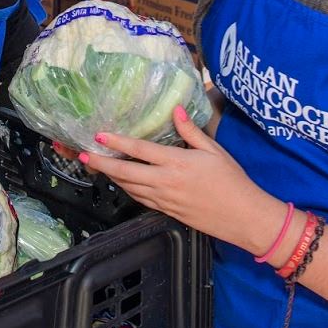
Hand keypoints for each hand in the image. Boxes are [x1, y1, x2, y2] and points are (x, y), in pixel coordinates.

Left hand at [80, 105, 275, 250]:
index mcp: (177, 163)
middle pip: (125, 173)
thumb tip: (176, 110)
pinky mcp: (167, 211)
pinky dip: (128, 189)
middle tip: (84, 156)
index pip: (140, 150)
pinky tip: (123, 182)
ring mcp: (164, 199)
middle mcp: (165, 182)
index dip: (116, 142)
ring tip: (98, 166)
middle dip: (102, 164)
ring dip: (112, 177)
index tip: (99, 136)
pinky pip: (140, 199)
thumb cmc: (232, 180)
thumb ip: (191, 131)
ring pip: (130, 188)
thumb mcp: (214, 150)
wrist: (243, 216)